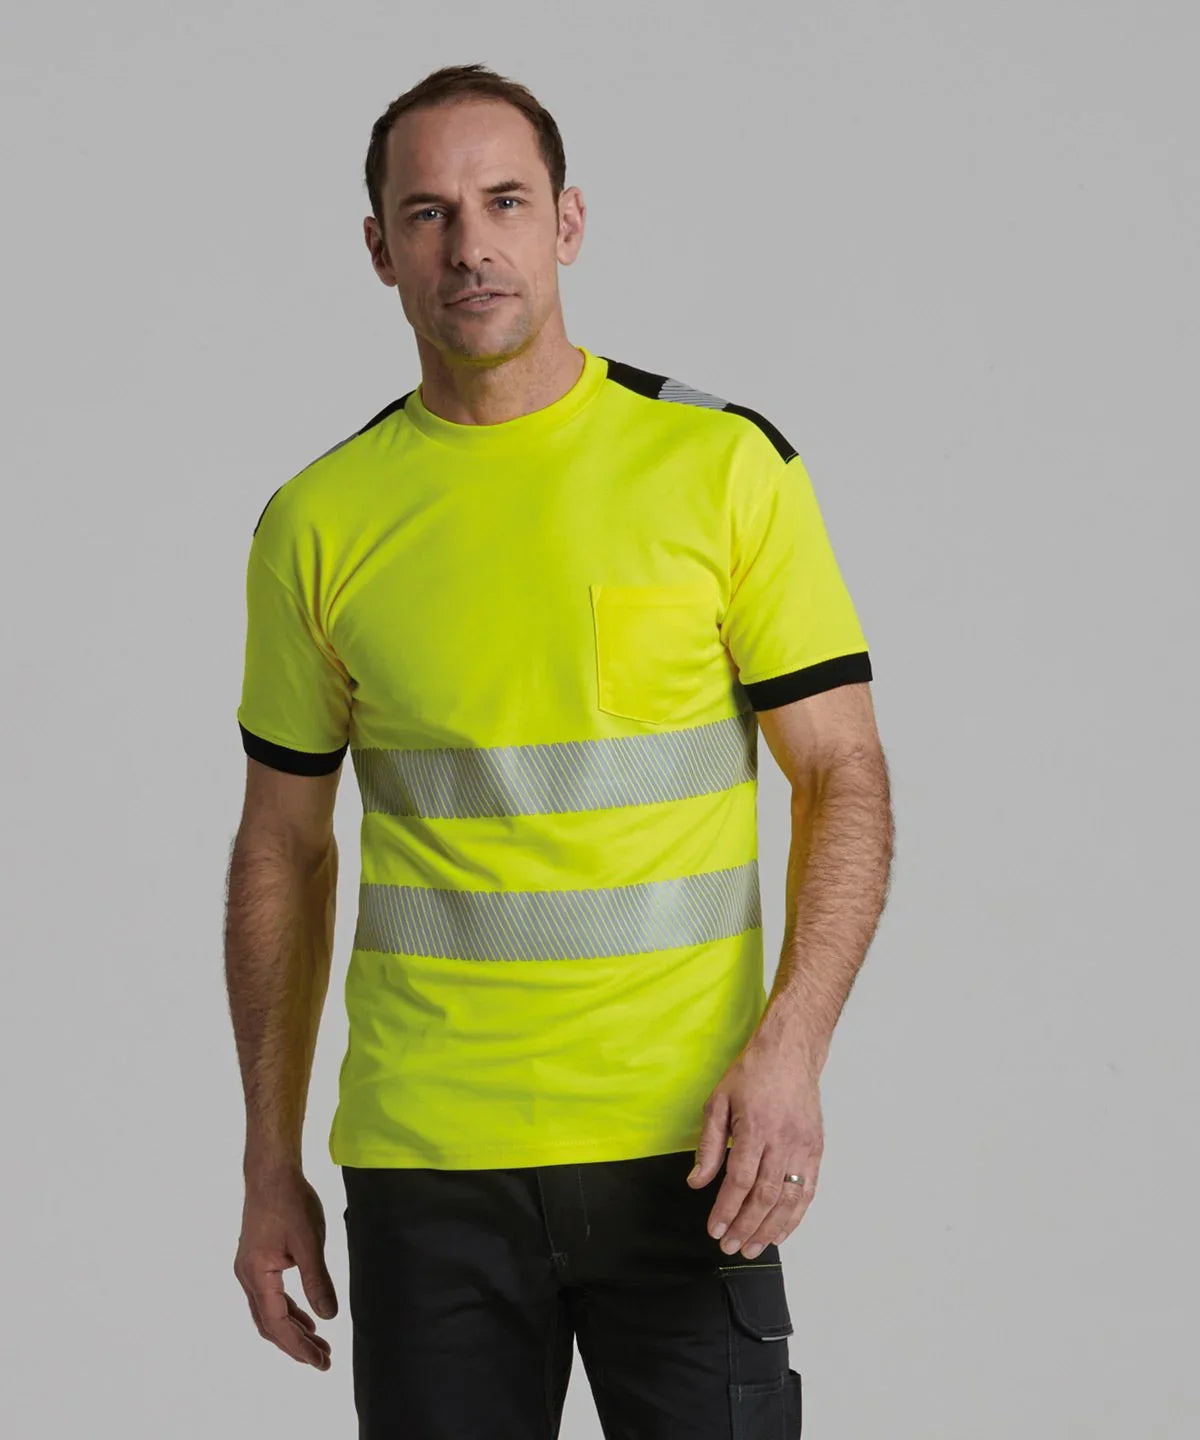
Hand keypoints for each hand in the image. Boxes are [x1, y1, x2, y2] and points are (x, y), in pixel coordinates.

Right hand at [234, 1168, 336, 1369]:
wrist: (271, 1171)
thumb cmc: (290, 1201)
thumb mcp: (310, 1241)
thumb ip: (317, 1281)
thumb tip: (329, 1317)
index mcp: (257, 1275)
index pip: (278, 1323)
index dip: (299, 1347)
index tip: (320, 1362)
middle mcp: (247, 1277)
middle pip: (270, 1324)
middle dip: (296, 1345)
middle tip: (323, 1360)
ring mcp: (250, 1269)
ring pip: (270, 1312)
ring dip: (293, 1329)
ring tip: (319, 1345)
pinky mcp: (257, 1260)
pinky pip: (271, 1296)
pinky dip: (288, 1310)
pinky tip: (306, 1317)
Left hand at [686, 1023, 823, 1258]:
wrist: (790, 1054)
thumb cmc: (752, 1075)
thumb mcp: (718, 1102)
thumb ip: (708, 1145)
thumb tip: (697, 1182)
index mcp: (755, 1128)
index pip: (740, 1181)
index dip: (726, 1210)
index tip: (714, 1230)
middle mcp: (783, 1141)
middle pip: (765, 1197)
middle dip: (745, 1227)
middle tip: (730, 1246)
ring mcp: (803, 1147)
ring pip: (789, 1200)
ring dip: (770, 1229)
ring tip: (753, 1248)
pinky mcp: (816, 1150)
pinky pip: (808, 1192)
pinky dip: (795, 1217)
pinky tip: (780, 1231)